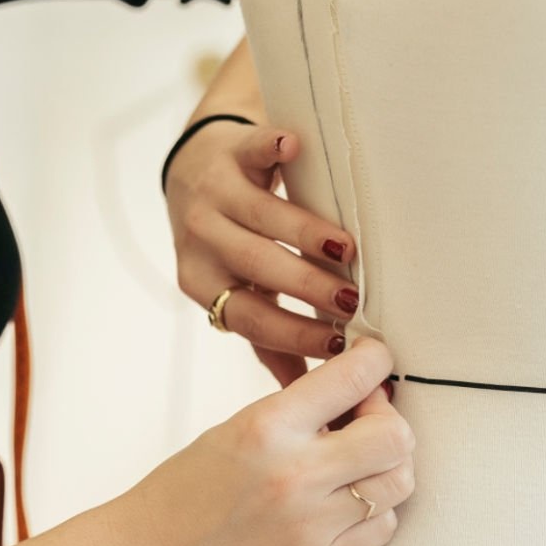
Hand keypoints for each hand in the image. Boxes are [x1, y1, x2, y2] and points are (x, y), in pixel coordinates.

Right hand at [113, 336, 413, 545]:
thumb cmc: (189, 487)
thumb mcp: (237, 425)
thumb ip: (301, 406)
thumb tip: (362, 385)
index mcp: (267, 427)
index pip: (354, 377)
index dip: (375, 361)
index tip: (374, 362)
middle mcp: (295, 475)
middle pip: (395, 435)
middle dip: (386, 420)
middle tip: (363, 421)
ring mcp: (311, 525)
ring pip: (399, 482)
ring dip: (385, 466)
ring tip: (355, 464)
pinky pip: (384, 527)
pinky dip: (374, 509)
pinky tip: (346, 502)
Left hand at [164, 119, 358, 388]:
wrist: (193, 169)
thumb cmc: (228, 245)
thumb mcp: (241, 293)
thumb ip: (272, 339)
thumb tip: (311, 397)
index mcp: (204, 285)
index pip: (250, 317)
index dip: (294, 333)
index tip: (339, 346)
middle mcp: (203, 241)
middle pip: (257, 267)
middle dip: (306, 287)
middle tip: (352, 300)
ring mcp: (215, 193)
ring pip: (262, 215)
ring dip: (306, 233)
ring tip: (347, 249)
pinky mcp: (233, 151)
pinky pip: (253, 150)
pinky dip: (272, 148)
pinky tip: (294, 148)